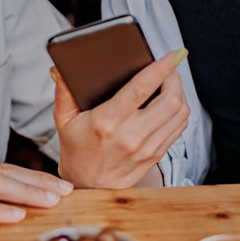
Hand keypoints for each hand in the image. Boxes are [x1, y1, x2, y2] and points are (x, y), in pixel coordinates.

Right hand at [53, 50, 188, 188]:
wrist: (88, 185)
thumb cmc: (76, 147)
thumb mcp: (64, 119)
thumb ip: (63, 92)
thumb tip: (58, 68)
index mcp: (107, 122)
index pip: (141, 89)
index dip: (160, 69)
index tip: (172, 55)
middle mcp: (131, 135)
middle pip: (170, 99)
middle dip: (174, 77)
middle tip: (169, 67)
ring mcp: (146, 147)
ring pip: (179, 113)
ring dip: (180, 93)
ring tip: (171, 82)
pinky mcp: (155, 155)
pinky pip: (178, 127)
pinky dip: (180, 110)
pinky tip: (171, 101)